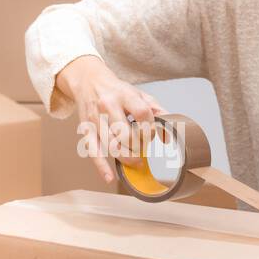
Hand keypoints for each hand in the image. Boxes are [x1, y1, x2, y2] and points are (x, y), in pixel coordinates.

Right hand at [56, 55, 166, 183]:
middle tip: (143, 150)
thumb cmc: (115, 89)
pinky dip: (102, 167)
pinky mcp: (86, 130)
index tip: (151, 133)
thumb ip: (155, 108)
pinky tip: (110, 178)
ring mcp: (95, 120)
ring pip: (112, 147)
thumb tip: (172, 126)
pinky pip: (93, 152)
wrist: (88, 80)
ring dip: (127, 159)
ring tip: (135, 161)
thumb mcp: (137, 93)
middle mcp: (108, 106)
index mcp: (124, 95)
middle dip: (139, 147)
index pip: (143, 114)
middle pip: (127, 134)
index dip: (151, 128)